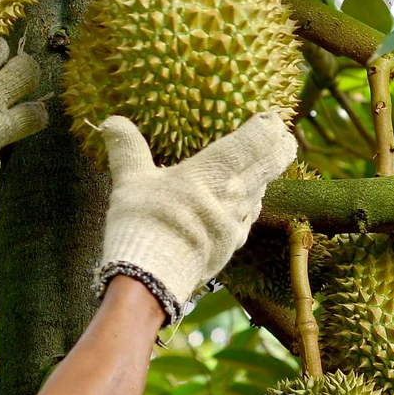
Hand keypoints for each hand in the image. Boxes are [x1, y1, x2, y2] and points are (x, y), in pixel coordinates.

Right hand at [96, 111, 297, 324]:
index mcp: (216, 169)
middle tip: (282, 137)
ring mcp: (237, 222)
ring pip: (263, 190)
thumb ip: (126, 148)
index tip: (271, 116)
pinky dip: (250, 204)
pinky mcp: (231, 245)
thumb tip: (110, 121)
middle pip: (273, 163)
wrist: (152, 278)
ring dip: (265, 177)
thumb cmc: (143, 223)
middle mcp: (236, 193)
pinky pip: (248, 218)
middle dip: (281, 147)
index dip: (270, 125)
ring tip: (259, 168)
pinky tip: (241, 205)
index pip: (259, 139)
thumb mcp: (130, 181)